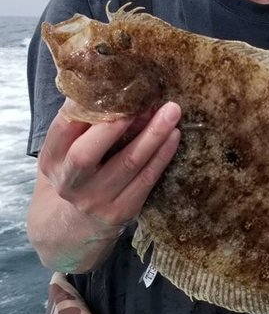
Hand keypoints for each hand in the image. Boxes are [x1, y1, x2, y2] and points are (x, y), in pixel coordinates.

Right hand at [38, 101, 180, 232]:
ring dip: (152, 136)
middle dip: (116, 125)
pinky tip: (174, 136)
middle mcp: (69, 183)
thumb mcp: (65, 152)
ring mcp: (96, 200)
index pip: (62, 129)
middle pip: (87, 154)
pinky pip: (146, 180)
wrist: (77, 226)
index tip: (109, 88)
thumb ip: (80, 125)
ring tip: (171, 112)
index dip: (84, 108)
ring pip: (127, 164)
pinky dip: (162, 156)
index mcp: (51, 160)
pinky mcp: (122, 211)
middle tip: (144, 101)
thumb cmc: (78, 174)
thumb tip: (114, 87)